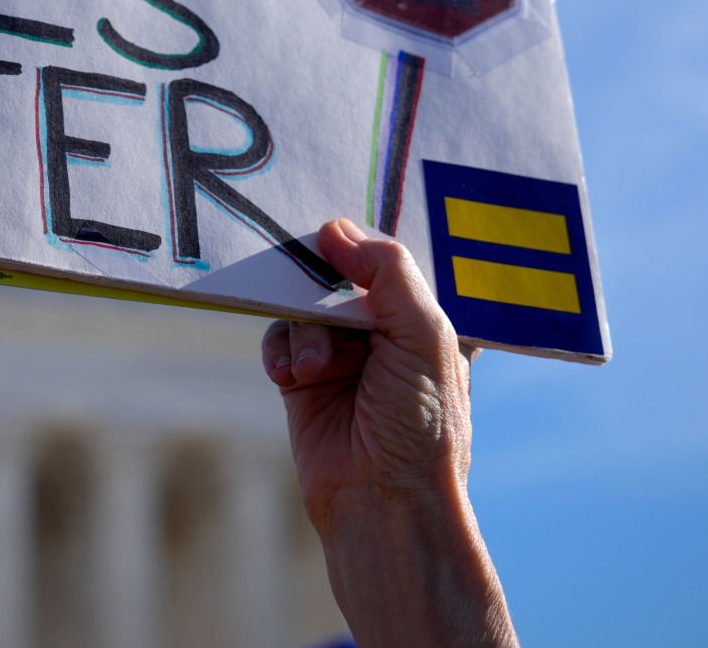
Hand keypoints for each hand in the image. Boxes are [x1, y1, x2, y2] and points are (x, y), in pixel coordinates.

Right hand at [262, 219, 515, 646]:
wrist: (379, 497)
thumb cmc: (422, 422)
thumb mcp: (425, 334)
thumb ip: (387, 272)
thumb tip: (333, 228)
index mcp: (430, 318)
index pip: (402, 258)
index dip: (375, 235)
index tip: (344, 209)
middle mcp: (386, 331)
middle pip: (343, 273)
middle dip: (325, 274)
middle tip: (306, 256)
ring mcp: (342, 353)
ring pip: (304, 303)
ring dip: (305, 330)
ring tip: (317, 367)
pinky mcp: (303, 377)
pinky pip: (278, 337)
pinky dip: (282, 353)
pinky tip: (295, 377)